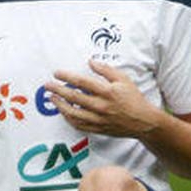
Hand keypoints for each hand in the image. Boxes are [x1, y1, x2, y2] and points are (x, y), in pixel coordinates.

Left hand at [45, 59, 161, 136]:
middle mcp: (101, 106)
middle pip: (73, 97)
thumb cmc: (134, 98)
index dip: (67, 77)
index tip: (57, 73)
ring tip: (52, 98)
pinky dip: (68, 118)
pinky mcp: (98, 128)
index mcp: (107, 91)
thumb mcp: (123, 79)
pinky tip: (63, 112)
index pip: (82, 82)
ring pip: (73, 113)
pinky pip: (78, 124)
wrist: (143, 121)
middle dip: (58, 90)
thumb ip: (106, 70)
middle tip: (47, 85)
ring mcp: (98, 119)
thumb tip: (91, 62)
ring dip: (59, 105)